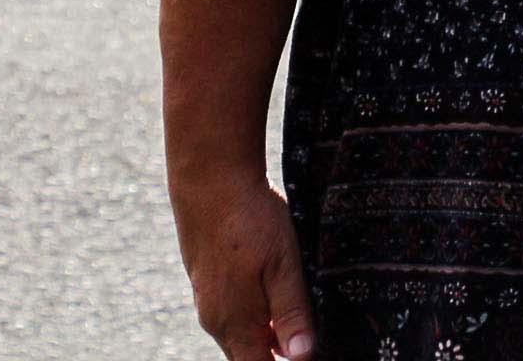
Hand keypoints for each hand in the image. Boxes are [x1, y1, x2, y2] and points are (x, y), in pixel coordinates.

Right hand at [170, 169, 313, 359]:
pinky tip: (280, 292)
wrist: (210, 179)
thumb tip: (302, 358)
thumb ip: (292, 313)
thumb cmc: (250, 220)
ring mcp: (209, 301)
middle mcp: (216, 320)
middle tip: (313, 337)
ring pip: (245, 333)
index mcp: (235, 324)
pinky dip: (259, 313)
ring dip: (271, 333)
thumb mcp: (284, 265)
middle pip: (251, 356)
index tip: (314, 354)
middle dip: (280, 353)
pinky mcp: (209, 282)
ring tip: (301, 316)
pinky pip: (236, 312)